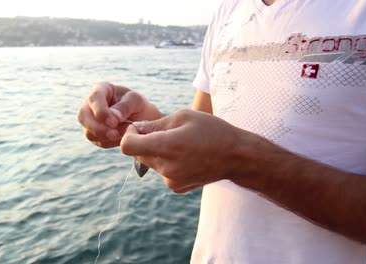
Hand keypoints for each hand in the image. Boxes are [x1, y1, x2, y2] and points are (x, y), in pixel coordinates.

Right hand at [77, 82, 161, 147]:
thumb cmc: (138, 105)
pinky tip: (121, 138)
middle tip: (114, 135)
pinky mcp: (93, 134)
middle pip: (83, 116)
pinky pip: (97, 141)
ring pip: (89, 132)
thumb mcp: (136, 101)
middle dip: (98, 128)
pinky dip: (109, 142)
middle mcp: (90, 104)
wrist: (141, 119)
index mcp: (100, 89)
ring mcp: (89, 120)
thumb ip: (125, 106)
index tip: (114, 122)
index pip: (94, 98)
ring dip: (106, 137)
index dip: (101, 111)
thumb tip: (114, 116)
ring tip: (125, 134)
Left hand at [120, 109, 274, 192]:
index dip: (129, 134)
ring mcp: (171, 180)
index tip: (140, 128)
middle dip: (143, 141)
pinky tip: (186, 157)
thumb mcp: (184, 117)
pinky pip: (162, 171)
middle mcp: (166, 167)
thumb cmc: (212, 131)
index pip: (128, 146)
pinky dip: (167, 163)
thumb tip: (136, 129)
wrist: (237, 157)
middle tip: (163, 131)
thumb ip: (155, 124)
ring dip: (157, 152)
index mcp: (166, 147)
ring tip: (180, 144)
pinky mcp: (176, 187)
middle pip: (138, 153)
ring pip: (150, 162)